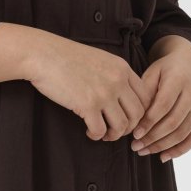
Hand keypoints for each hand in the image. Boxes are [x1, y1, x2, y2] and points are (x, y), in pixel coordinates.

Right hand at [26, 31, 153, 141]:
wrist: (44, 55)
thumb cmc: (67, 57)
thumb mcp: (100, 59)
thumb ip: (115, 74)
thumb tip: (123, 96)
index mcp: (122, 68)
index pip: (146, 96)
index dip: (141, 112)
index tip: (128, 118)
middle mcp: (117, 81)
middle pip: (138, 114)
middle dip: (129, 127)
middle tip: (117, 130)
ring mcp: (104, 93)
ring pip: (122, 125)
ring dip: (114, 135)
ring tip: (104, 134)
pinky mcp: (87, 105)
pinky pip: (100, 130)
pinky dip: (96, 135)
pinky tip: (89, 132)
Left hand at [131, 37, 190, 161]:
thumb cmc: (166, 69)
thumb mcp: (153, 73)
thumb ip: (145, 93)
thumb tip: (136, 119)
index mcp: (179, 80)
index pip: (163, 106)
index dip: (149, 122)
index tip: (134, 133)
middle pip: (173, 122)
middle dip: (152, 138)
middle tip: (135, 146)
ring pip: (182, 133)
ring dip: (162, 146)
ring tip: (144, 151)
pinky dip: (179, 150)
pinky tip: (163, 156)